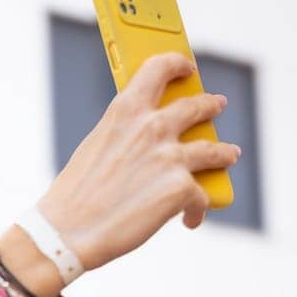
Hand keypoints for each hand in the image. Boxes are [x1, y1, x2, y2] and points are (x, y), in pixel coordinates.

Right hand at [36, 51, 241, 272]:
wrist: (67, 233)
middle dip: (210, 105)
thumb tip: (149, 143)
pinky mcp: (181, 188)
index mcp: (125, 111)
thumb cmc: (73, 196)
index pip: (158, 69)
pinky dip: (197, 209)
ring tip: (229, 154)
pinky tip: (190, 218)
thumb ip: (124, 135)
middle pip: (195, 106)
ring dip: (224, 153)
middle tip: (217, 104)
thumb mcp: (95, 148)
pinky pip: (202, 196)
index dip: (177, 64)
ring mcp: (170, 157)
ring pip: (214, 150)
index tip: (187, 67)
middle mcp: (152, 128)